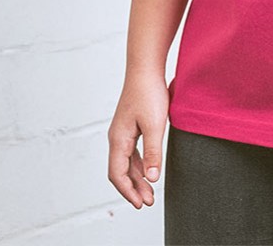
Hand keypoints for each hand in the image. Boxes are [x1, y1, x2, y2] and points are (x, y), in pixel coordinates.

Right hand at [107, 72, 169, 208]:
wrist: (145, 68)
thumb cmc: (149, 93)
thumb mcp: (155, 125)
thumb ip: (153, 152)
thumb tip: (152, 178)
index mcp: (118, 139)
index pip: (117, 174)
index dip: (128, 191)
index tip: (141, 204)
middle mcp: (117, 137)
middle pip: (121, 171)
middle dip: (133, 188)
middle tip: (148, 202)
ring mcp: (123, 131)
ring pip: (127, 162)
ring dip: (137, 177)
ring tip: (150, 191)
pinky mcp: (131, 125)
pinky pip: (132, 151)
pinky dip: (139, 164)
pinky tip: (149, 169)